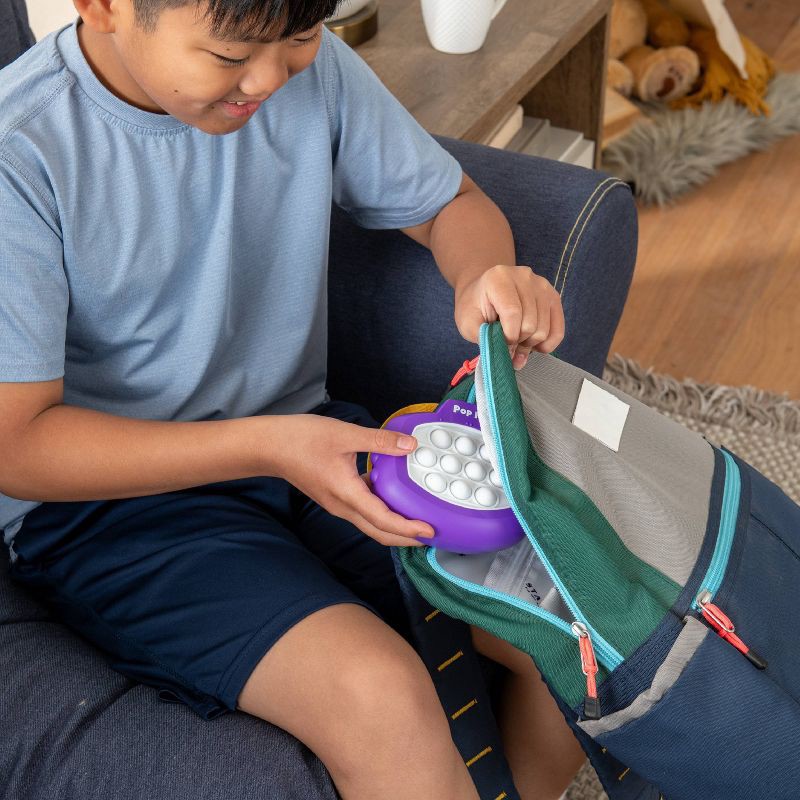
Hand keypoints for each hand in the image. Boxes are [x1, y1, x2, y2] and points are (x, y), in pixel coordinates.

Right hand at [266, 415, 434, 546]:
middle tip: (431, 534)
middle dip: (406, 537)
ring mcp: (337, 504)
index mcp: (346, 494)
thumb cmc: (300, 440)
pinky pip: (362, 510)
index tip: (429, 530)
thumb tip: (410, 445)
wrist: (269, 446)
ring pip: (370, 524)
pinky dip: (381, 510)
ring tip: (417, 517)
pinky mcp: (334, 497)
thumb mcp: (344, 434)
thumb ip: (379, 440)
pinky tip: (393, 494)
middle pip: (379, 532)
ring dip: (394, 526)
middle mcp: (342, 506)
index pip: (383, 521)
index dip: (408, 529)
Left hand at [454, 265, 564, 369]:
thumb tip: (510, 357)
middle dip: (517, 341)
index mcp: (499, 278)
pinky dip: (546, 344)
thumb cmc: (474, 307)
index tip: (500, 342)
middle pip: (530, 324)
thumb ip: (485, 339)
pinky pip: (558, 329)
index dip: (508, 336)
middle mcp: (524, 276)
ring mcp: (541, 285)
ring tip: (516, 341)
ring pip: (544, 329)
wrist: (484, 291)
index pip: (513, 313)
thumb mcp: (468, 322)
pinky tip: (533, 346)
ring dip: (529, 343)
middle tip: (505, 341)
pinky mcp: (552, 296)